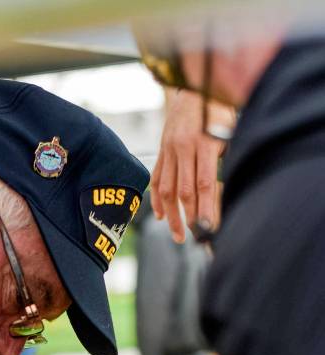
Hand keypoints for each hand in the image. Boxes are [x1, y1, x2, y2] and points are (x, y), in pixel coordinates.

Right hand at [151, 89, 233, 242]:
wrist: (193, 84)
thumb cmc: (218, 106)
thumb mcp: (230, 126)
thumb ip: (227, 155)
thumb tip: (231, 187)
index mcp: (203, 142)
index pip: (203, 184)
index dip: (205, 208)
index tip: (208, 227)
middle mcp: (183, 147)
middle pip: (184, 191)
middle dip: (189, 218)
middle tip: (195, 238)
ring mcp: (169, 149)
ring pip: (167, 190)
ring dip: (172, 216)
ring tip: (178, 235)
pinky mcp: (161, 150)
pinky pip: (156, 179)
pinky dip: (157, 200)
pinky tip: (161, 215)